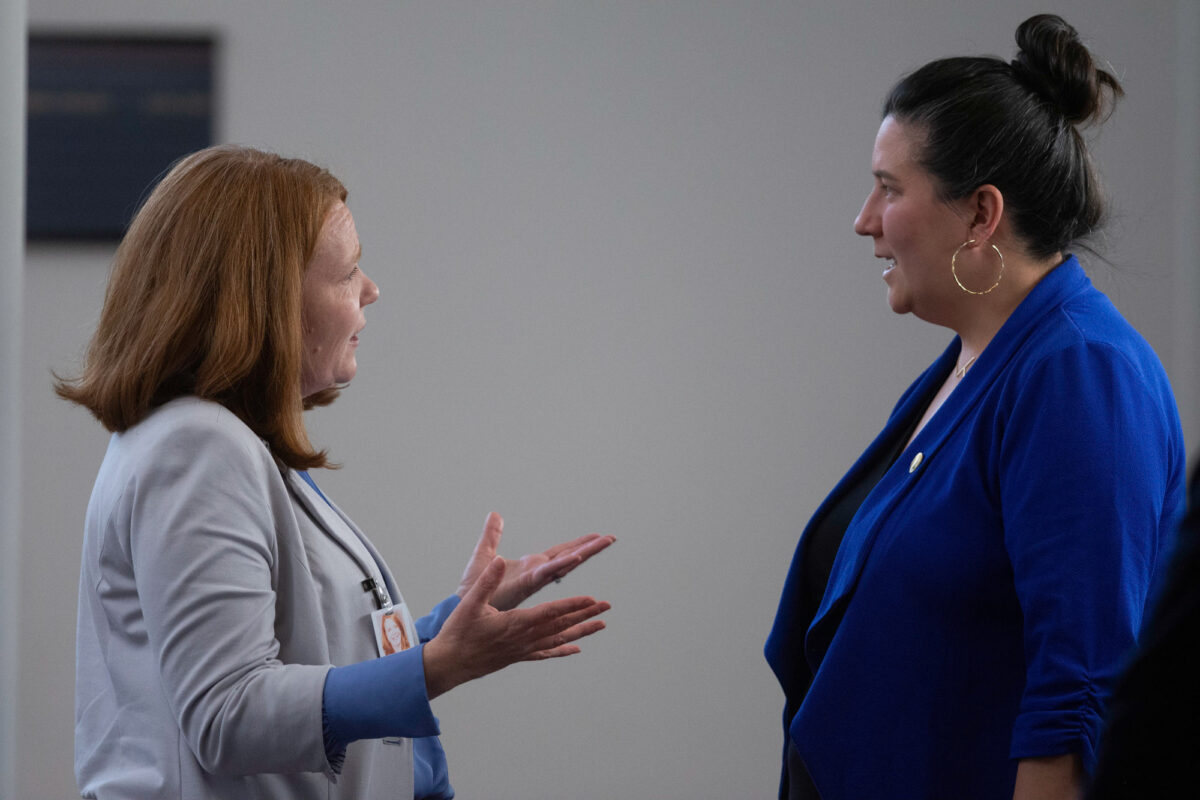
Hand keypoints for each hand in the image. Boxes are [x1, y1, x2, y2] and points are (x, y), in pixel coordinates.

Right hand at [424, 557, 610, 698]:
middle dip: (584, 614)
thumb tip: (500, 560)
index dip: (572, 605)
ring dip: (580, 630)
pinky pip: (545, 652)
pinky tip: (576, 649)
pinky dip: (562, 649)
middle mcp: (524, 638)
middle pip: (560, 625)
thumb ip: (487, 581)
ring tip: (601, 625)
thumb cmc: (458, 633)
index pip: (550, 612)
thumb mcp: (470, 603)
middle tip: (606, 606)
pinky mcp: (517, 655)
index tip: (591, 599)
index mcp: (515, 623)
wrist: (449, 665)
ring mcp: (523, 649)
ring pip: (558, 639)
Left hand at [455, 512, 615, 611]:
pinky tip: (573, 558)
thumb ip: (492, 534)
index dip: (580, 544)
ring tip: (601, 542)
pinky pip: (544, 573)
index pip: (561, 552)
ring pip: (562, 563)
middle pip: (569, 557)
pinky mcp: (523, 584)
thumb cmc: (473, 586)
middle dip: (590, 548)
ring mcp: (532, 579)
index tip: (598, 536)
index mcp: (532, 566)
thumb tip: (495, 515)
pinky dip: (559, 566)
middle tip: (611, 538)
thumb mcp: (485, 553)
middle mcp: (536, 573)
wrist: (462, 605)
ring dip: (582, 553)